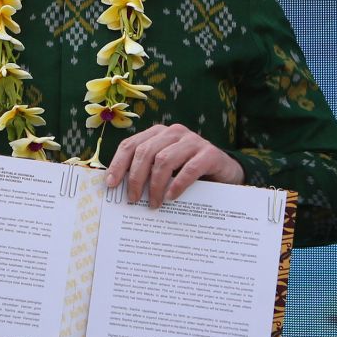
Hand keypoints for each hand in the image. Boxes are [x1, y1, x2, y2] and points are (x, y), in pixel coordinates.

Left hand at [105, 124, 243, 207]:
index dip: (118, 164)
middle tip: (133, 199)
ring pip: (164, 160)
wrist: (225, 173)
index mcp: (158, 134)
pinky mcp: (210, 153)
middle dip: (136, 178)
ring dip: (155, 185)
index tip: (111, 184)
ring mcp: (193, 141)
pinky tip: (171, 197)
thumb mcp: (164, 168)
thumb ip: (145, 170)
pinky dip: (177, 184)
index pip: (131, 145)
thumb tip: (116, 187)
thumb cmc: (188, 172)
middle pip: (145, 152)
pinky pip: (189, 169)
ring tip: (153, 203)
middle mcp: (174, 132)